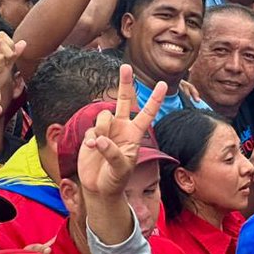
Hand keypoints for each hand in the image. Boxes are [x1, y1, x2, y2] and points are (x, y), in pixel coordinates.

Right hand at [77, 65, 165, 196]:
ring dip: (102, 128)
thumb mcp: (121, 168)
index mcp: (135, 133)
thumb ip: (112, 152)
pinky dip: (91, 138)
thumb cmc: (116, 179)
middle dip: (125, 83)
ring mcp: (106, 129)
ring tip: (99, 145)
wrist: (99, 187)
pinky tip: (90, 148)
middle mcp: (122, 127)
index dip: (155, 99)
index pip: (147, 113)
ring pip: (104, 115)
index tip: (164, 83)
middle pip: (124, 100)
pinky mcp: (91, 134)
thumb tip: (100, 139)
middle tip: (126, 66)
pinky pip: (91, 129)